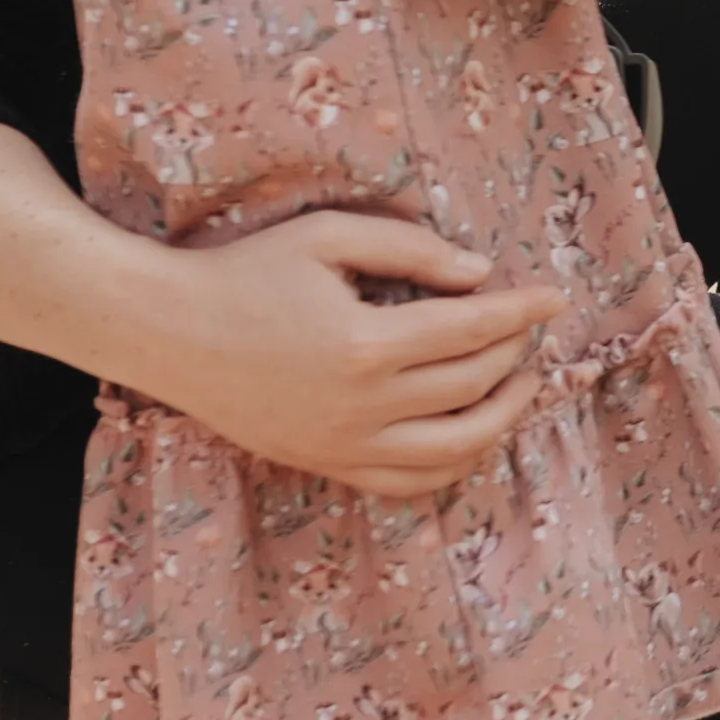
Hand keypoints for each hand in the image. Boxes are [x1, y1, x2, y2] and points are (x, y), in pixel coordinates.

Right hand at [117, 212, 559, 496]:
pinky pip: (407, 483)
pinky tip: (472, 434)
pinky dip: (452, 465)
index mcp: (366, 345)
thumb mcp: (327, 237)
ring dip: (501, 416)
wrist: (166, 331)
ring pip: (453, 450)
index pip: (472, 331)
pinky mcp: (325, 464)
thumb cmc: (244, 272)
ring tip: (521, 384)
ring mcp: (344, 445)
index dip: (521, 312)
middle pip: (471, 386)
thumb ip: (410, 250)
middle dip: (513, 353)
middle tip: (527, 326)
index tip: (554, 297)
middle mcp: (362, 406)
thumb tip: (480, 274)